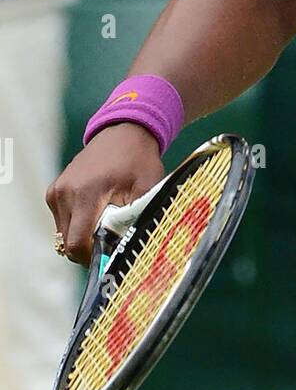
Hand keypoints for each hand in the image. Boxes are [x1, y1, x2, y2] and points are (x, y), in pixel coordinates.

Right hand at [46, 124, 165, 265]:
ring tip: (107, 220)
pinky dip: (78, 223)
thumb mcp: (147, 188)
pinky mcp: (54, 192)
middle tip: (113, 239)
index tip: (109, 258)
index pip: (76, 242)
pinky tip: (97, 210)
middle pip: (69, 242)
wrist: (124, 131)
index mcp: (86, 193)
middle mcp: (65, 193)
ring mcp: (56, 192)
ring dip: (84, 235)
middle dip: (90, 248)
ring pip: (64, 233)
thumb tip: (131, 248)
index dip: (91, 258)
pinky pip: (63, 220)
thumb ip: (136, 218)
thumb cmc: (139, 160)